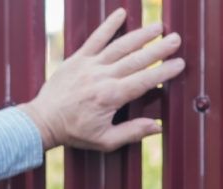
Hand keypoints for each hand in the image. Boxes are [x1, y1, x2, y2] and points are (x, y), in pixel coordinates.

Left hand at [19, 8, 184, 151]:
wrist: (43, 121)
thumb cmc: (74, 133)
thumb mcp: (105, 141)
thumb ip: (132, 132)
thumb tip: (157, 126)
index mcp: (111, 97)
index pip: (144, 80)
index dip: (163, 71)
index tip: (179, 64)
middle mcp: (102, 77)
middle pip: (136, 59)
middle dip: (158, 49)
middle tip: (177, 39)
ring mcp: (89, 65)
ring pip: (120, 46)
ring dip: (141, 35)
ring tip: (158, 26)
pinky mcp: (78, 58)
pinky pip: (95, 38)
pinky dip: (108, 25)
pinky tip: (121, 13)